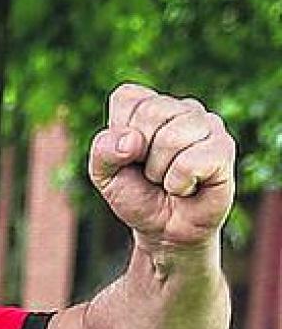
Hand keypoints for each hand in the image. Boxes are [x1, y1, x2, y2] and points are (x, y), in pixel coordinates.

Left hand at [88, 84, 234, 252]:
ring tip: (168, 180)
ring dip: (159, 172)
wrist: (164, 230)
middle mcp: (183, 107)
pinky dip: (179, 184)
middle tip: (150, 173)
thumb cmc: (137, 195)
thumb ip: (102, 151)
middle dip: (141, 155)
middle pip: (151, 113)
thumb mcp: (104, 176)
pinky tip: (186, 187)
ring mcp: (209, 125)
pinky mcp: (224, 149)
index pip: (127, 98)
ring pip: (172, 138)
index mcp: (151, 104)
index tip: (129, 157)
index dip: (118, 137)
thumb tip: (132, 140)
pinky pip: (191, 161)